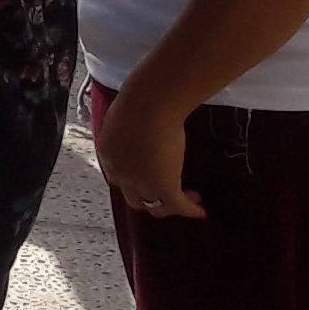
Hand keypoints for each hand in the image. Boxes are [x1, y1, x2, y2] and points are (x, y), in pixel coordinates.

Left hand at [96, 86, 202, 219]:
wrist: (150, 103)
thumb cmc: (139, 98)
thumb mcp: (127, 115)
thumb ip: (130, 125)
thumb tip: (144, 122)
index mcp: (108, 153)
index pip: (117, 177)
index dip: (132, 180)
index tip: (146, 177)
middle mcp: (121, 173)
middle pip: (134, 197)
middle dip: (151, 196)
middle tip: (168, 190)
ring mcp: (141, 183)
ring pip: (154, 206)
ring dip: (172, 205)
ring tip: (190, 197)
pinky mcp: (163, 186)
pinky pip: (177, 205)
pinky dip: (189, 210)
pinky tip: (200, 211)